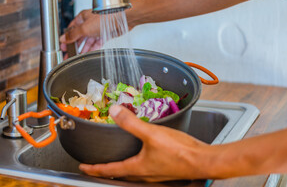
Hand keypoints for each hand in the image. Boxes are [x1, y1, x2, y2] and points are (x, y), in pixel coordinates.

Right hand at [59, 9, 101, 57]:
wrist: (122, 19)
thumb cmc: (105, 17)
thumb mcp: (84, 27)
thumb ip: (73, 34)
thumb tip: (63, 39)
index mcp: (83, 17)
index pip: (72, 29)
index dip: (67, 38)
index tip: (63, 47)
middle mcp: (89, 23)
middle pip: (79, 36)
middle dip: (74, 46)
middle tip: (69, 54)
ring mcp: (97, 29)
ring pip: (88, 41)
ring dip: (82, 49)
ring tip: (77, 57)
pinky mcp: (105, 34)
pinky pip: (96, 43)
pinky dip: (92, 49)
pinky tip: (87, 54)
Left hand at [79, 105, 217, 181]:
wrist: (203, 160)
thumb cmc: (179, 152)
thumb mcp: (151, 134)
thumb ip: (131, 123)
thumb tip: (115, 111)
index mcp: (137, 168)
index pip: (109, 170)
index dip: (94, 168)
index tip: (83, 166)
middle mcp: (144, 174)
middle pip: (119, 174)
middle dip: (106, 169)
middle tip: (96, 164)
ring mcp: (155, 173)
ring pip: (132, 172)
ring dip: (121, 166)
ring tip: (115, 158)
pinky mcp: (164, 168)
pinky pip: (144, 167)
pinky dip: (136, 161)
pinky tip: (141, 152)